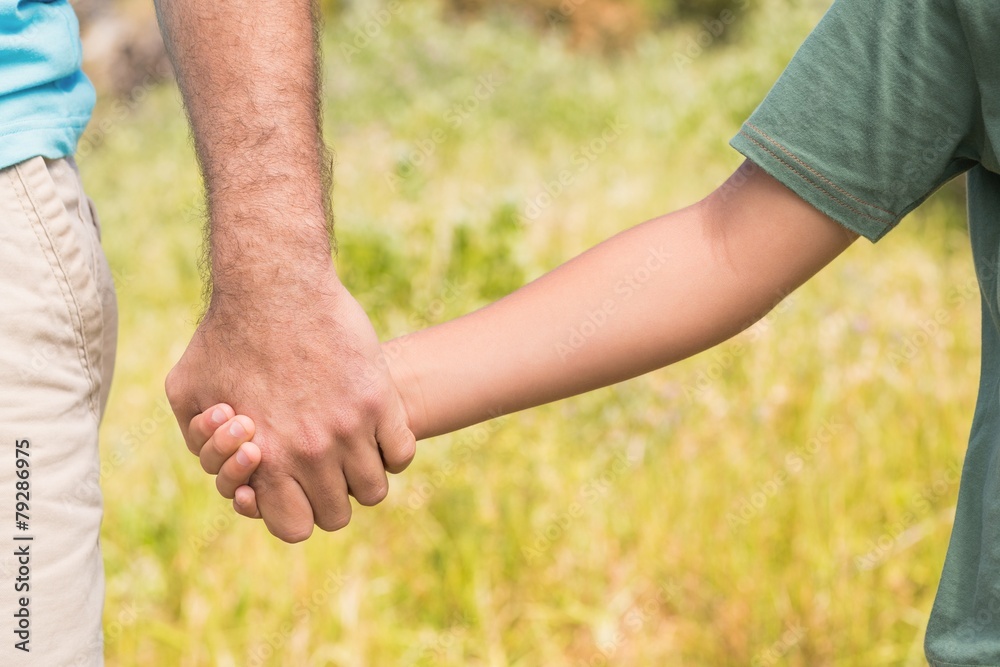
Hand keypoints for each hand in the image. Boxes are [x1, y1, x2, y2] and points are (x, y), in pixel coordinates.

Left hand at [166, 266, 415, 541]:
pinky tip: (374, 428)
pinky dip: (391, 449)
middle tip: (323, 467)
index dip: (294, 512)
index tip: (294, 487)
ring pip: (373, 489)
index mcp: (265, 460)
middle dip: (328, 497)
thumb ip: (198, 438)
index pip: (294, 528)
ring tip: (351, 448)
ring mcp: (350, 428)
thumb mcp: (187, 390)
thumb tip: (222, 465)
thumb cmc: (224, 335)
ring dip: (362, 475)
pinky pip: (402, 453)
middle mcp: (310, 453)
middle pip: (338, 514)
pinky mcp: (380, 400)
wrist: (273, 284)